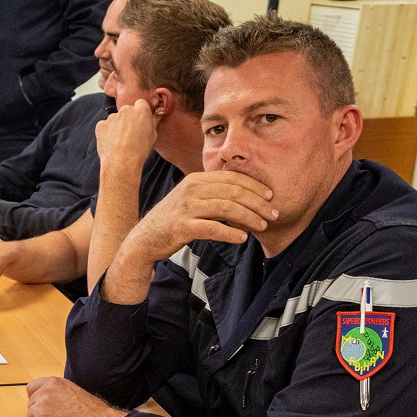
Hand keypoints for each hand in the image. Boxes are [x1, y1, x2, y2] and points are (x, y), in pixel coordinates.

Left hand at [26, 377, 124, 416]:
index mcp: (53, 382)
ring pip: (32, 416)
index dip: (36, 397)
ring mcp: (40, 406)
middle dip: (40, 412)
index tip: (42, 405)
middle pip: (31, 404)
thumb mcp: (72, 391)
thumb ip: (57, 392)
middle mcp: (44, 392)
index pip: (32, 388)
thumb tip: (48, 398)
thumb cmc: (90, 411)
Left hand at [95, 99, 159, 170]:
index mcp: (141, 109)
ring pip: (116, 119)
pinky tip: (112, 144)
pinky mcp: (101, 125)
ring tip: (121, 143)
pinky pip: (105, 127)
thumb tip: (155, 116)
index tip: (141, 123)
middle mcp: (126, 109)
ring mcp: (112, 117)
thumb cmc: (139, 151)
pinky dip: (107, 133)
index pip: (141, 104)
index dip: (141, 114)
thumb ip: (153, 122)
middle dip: (129, 120)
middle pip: (127, 111)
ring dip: (118, 127)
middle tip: (131, 135)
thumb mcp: (153, 136)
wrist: (122, 163)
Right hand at [134, 170, 276, 260]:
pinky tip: (242, 238)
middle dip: (258, 202)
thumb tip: (241, 196)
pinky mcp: (182, 227)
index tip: (271, 196)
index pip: (232, 177)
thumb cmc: (172, 222)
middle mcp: (191, 189)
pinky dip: (230, 233)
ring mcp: (186, 208)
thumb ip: (211, 194)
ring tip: (262, 225)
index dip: (255, 185)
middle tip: (273, 213)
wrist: (144, 240)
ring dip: (249, 217)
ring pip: (227, 208)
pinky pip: (212, 228)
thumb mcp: (190, 200)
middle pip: (233, 191)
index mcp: (196, 179)